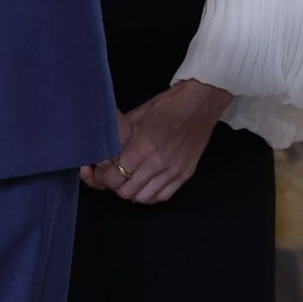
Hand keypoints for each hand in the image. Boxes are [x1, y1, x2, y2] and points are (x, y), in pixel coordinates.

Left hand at [84, 81, 232, 205]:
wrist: (199, 103)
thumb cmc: (167, 106)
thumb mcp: (136, 117)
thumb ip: (119, 136)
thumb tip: (103, 148)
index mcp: (142, 148)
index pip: (114, 178)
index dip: (105, 177)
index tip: (105, 171)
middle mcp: (157, 164)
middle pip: (126, 192)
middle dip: (117, 186)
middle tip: (116, 176)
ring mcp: (173, 171)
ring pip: (143, 198)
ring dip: (133, 192)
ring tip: (131, 181)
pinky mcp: (184, 174)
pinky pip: (162, 197)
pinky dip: (151, 195)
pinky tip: (147, 186)